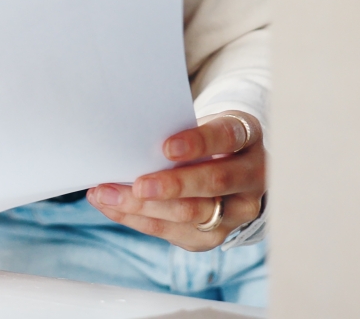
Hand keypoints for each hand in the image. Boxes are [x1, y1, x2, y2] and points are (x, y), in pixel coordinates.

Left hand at [86, 112, 264, 250]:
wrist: (228, 166)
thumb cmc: (204, 138)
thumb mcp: (201, 124)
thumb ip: (176, 130)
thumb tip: (129, 142)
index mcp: (247, 137)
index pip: (227, 137)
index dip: (199, 142)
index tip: (167, 147)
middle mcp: (252, 176)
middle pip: (214, 182)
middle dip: (172, 185)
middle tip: (137, 184)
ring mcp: (238, 211)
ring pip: (193, 214)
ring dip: (144, 206)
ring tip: (107, 194)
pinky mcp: (216, 235)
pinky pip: (175, 233)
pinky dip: (138, 220)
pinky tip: (113, 207)